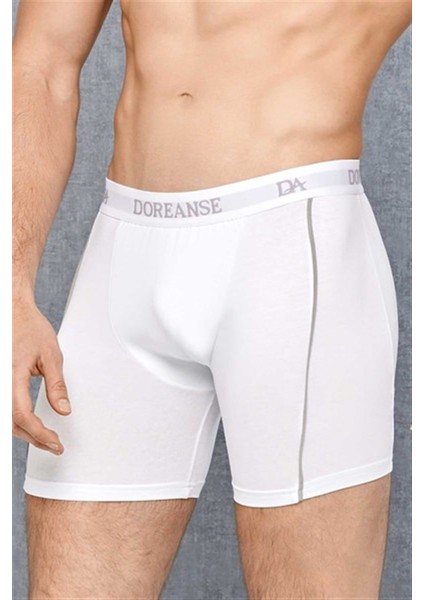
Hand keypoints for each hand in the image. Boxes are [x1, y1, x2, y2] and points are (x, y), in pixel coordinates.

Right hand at [12, 299, 70, 453]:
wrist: (12, 311)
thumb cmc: (30, 328)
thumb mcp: (52, 355)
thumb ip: (57, 385)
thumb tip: (63, 410)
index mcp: (12, 374)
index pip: (22, 414)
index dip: (39, 433)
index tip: (55, 443)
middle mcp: (0, 381)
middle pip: (11, 422)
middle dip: (33, 438)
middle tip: (54, 445)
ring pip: (4, 419)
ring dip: (24, 433)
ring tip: (45, 439)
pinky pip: (3, 409)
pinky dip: (15, 421)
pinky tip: (29, 426)